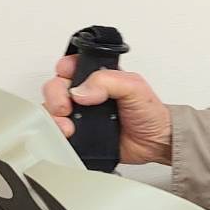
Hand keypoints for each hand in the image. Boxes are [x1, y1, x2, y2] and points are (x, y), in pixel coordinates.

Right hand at [41, 55, 173, 165]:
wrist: (156, 143)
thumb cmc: (150, 113)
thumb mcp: (134, 87)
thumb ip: (108, 81)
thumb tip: (81, 90)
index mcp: (99, 77)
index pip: (71, 66)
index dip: (64, 69)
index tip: (66, 76)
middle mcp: (88, 94)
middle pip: (56, 87)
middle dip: (55, 96)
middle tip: (66, 107)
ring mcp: (82, 114)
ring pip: (53, 110)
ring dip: (54, 117)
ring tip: (69, 127)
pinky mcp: (80, 134)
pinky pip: (59, 131)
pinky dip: (58, 133)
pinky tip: (68, 135)